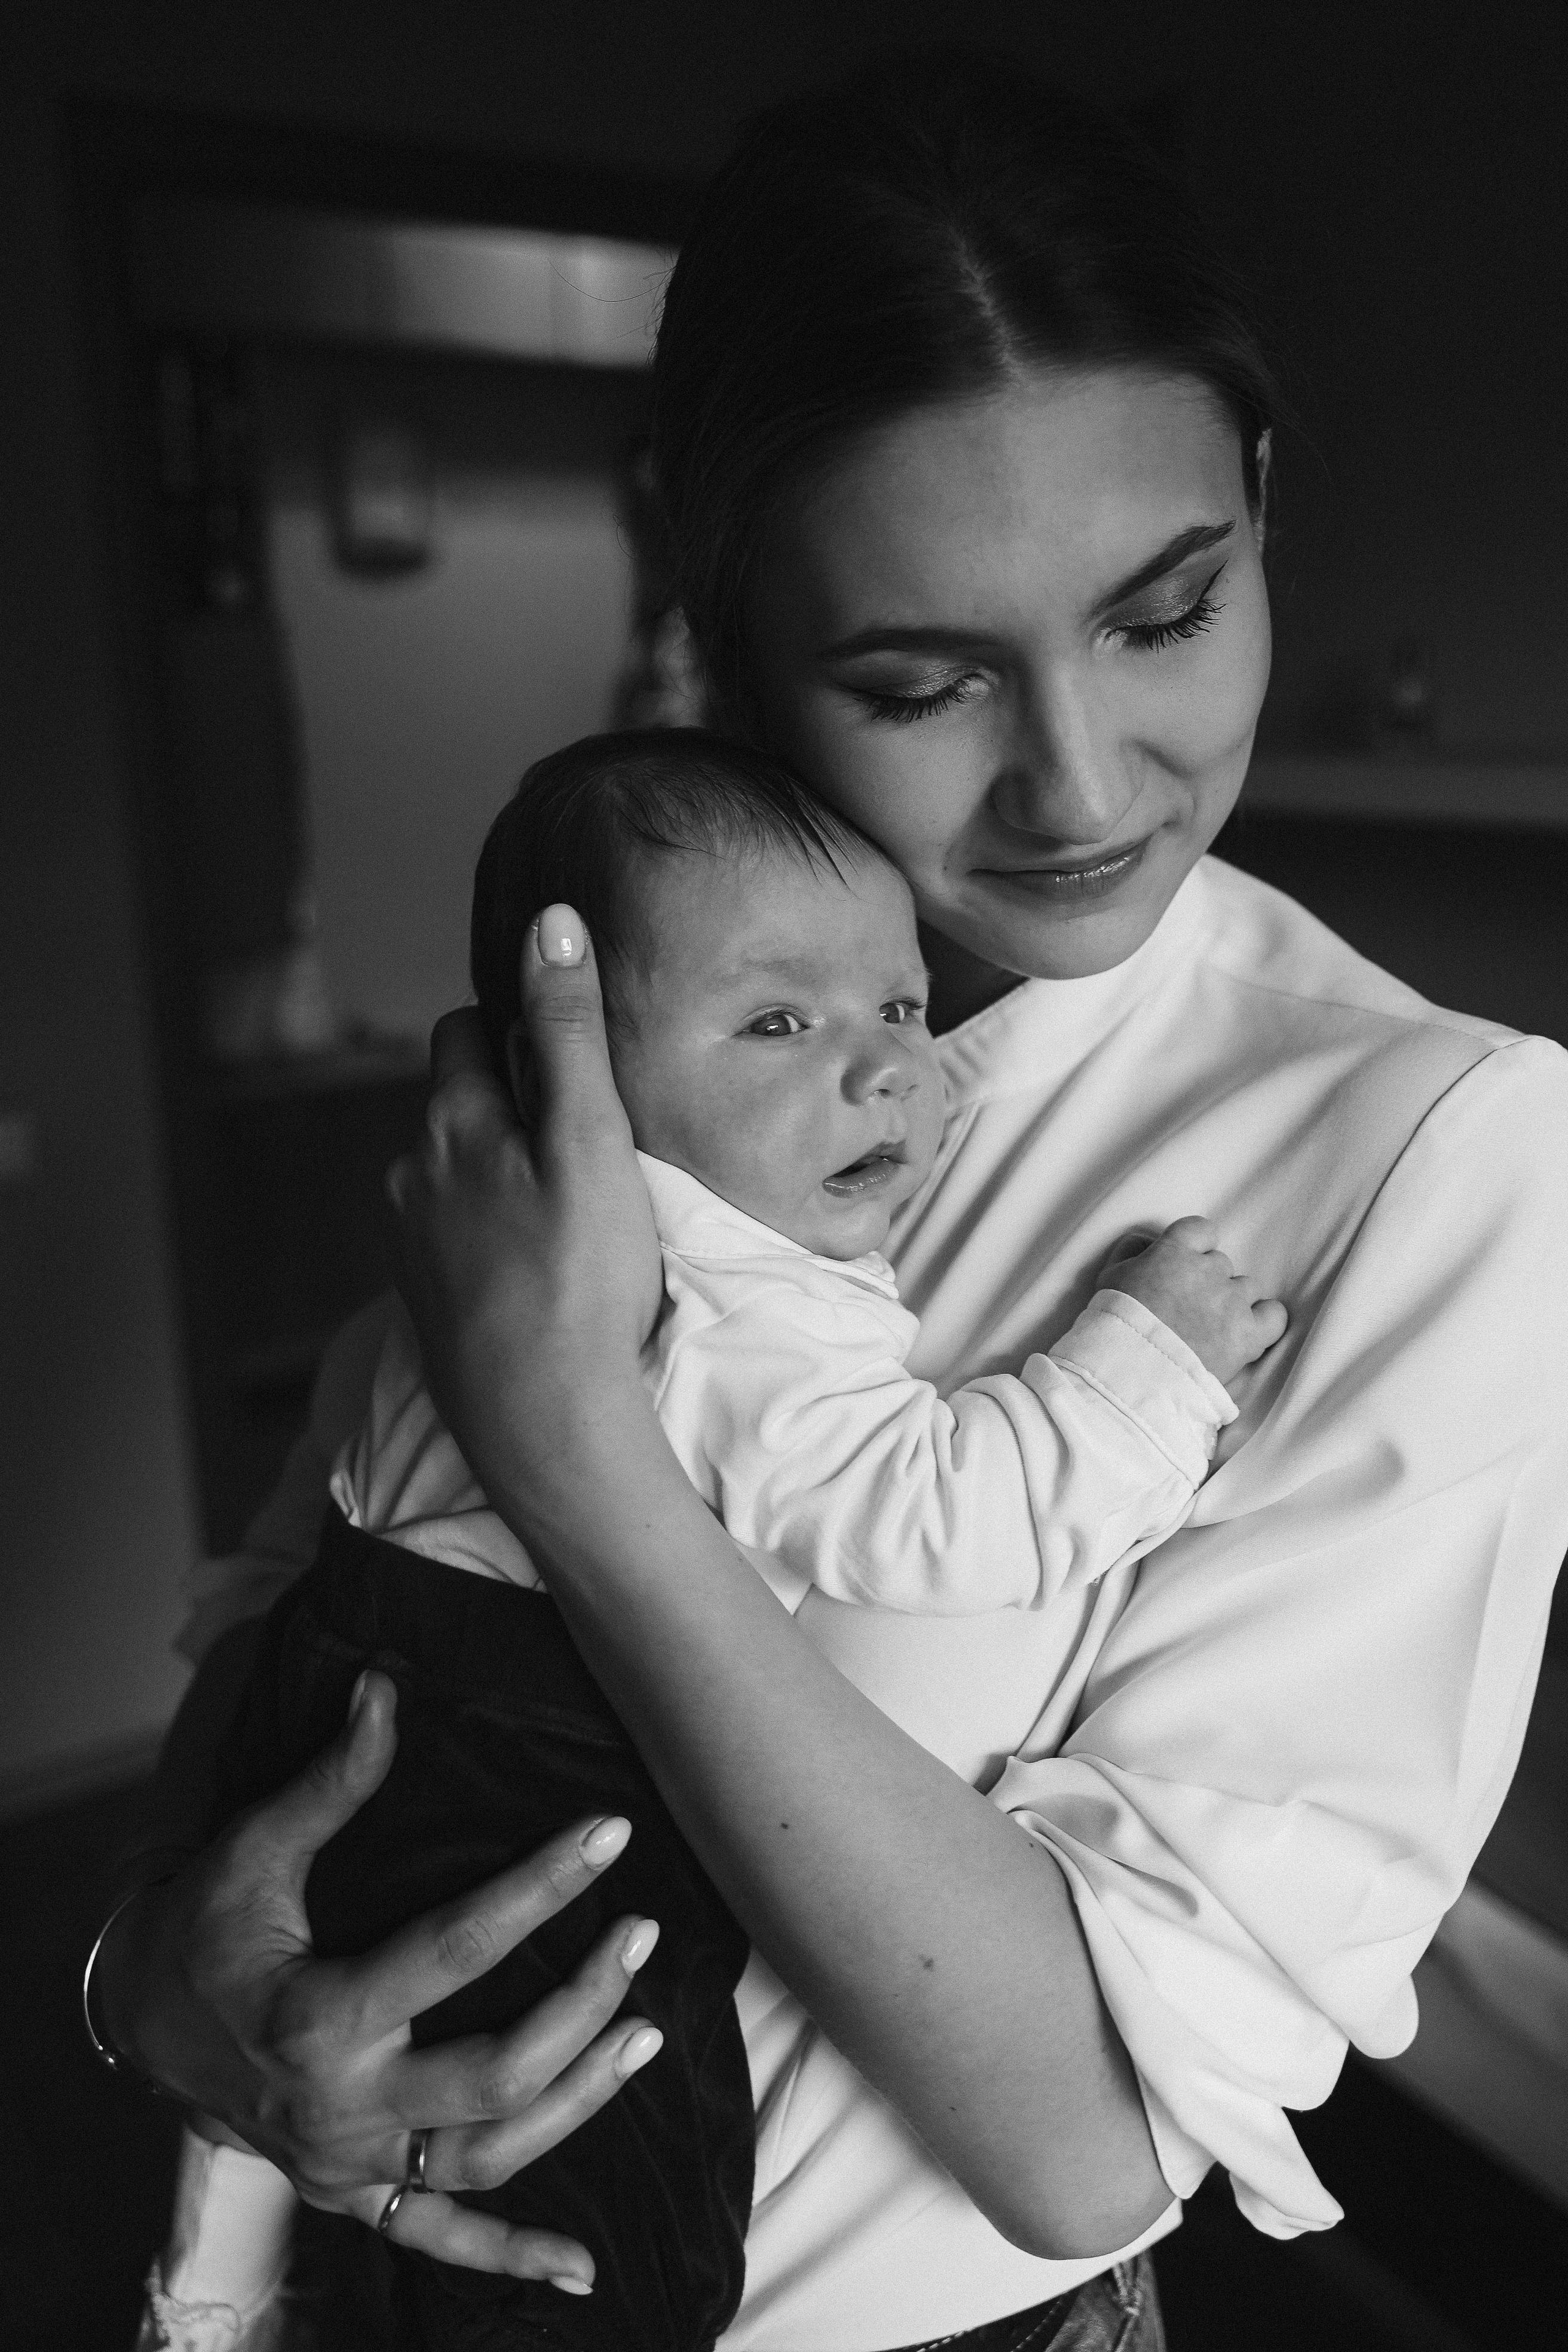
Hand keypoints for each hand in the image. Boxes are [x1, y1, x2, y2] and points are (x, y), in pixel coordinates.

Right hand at [97, 1672, 664, 2284]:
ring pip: (490, 2156)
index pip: (459, 1947)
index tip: (611, 1834)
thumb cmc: (202, 1929)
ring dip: (578, 2102)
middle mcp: (343, 2105)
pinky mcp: (354, 2195)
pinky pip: (440, 2242)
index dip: (542, 1885)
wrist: (137, 2025)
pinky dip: (512, 2259)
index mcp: (320, 2016)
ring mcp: (352, 2163)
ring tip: (646, 2034)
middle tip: (640, 1936)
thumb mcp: (256, 1850)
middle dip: (582, 2005)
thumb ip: (332, 1780)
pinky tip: (582, 2272)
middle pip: (495, 2073)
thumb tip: (383, 1688)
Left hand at [387, 907, 663, 1526]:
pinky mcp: (425, 1296)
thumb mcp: (591, 1140)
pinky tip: (539, 1262)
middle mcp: (413, 1172)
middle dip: (510, 1098)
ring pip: (455, 1169)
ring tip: (569, 1206)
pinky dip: (490, 1230)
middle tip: (584, 1134)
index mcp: (451, 1123)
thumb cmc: (580, 1280)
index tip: (575, 1058)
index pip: (469, 1028)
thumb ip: (569, 1030)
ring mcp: (411, 1240)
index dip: (522, 1030)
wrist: (542, 1424)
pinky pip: (455, 1232)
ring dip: (500, 1168)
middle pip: (458, 1099)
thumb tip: (551, 922)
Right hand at [1099, 1216, 1286, 1389]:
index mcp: (1175, 1251)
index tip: (1184, 1269)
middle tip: (1187, 1311)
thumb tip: (1149, 1242)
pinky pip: (1274, 1315)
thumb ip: (1132, 1250)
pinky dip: (1264, 1322)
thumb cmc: (1114, 1325)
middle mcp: (1209, 1269)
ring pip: (1245, 1289)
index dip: (1196, 1249)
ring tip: (1209, 1331)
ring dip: (1231, 1304)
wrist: (1131, 1374)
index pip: (1202, 1230)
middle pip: (1221, 1265)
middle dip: (1207, 1283)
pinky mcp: (1248, 1334)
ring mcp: (1232, 1301)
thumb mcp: (1109, 1276)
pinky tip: (1247, 1333)